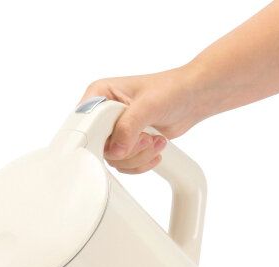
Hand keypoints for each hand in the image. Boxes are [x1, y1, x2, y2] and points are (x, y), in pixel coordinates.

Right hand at [80, 65, 203, 173]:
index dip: (98, 137)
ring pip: (115, 160)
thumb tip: (116, 150)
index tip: (117, 143)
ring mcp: (116, 131)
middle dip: (128, 149)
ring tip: (155, 140)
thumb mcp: (147, 105)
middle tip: (146, 138)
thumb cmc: (172, 89)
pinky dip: (142, 162)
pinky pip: (125, 165)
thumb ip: (128, 127)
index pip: (85, 122)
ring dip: (139, 156)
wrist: (193, 98)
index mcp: (101, 94)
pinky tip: (156, 148)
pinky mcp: (127, 144)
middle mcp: (104, 114)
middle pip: (100, 147)